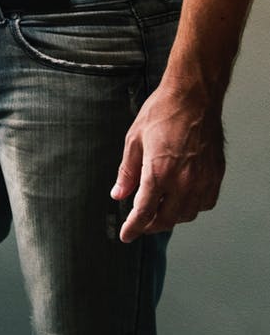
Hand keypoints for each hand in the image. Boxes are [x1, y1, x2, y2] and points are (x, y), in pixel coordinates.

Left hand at [111, 79, 225, 242]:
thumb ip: (127, 172)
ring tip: (158, 211)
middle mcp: (184, 180)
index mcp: (159, 172)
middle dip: (151, 225)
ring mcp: (203, 179)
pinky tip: (181, 200)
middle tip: (140, 224)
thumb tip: (118, 194)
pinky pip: (205, 203)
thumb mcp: (133, 140)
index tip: (126, 236)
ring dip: (171, 217)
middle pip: (167, 218)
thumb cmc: (161, 113)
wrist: (194, 97)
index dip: (133, 227)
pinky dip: (191, 208)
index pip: (144, 212)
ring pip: (188, 214)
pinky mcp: (215, 175)